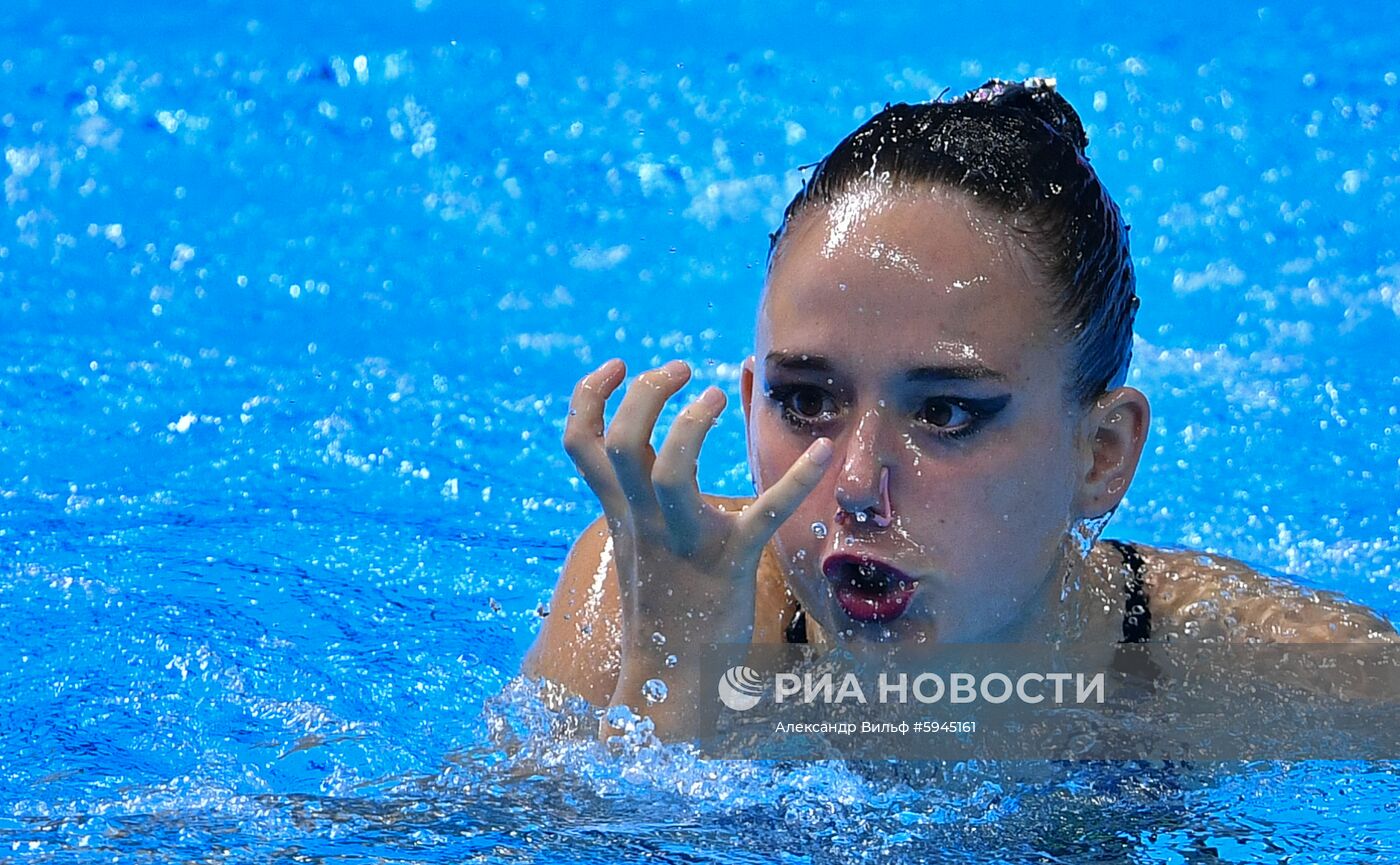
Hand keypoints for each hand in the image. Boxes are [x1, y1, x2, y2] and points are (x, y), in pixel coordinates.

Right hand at [563, 358, 831, 728]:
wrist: (673, 677)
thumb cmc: (663, 603)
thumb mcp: (636, 544)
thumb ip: (637, 498)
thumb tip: (649, 457)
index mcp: (621, 512)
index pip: (580, 443)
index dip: (590, 396)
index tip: (618, 365)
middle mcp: (644, 521)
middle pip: (622, 441)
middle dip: (647, 393)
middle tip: (681, 371)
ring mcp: (685, 542)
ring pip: (670, 470)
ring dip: (692, 424)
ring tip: (714, 396)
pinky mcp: (732, 562)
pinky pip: (765, 514)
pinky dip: (798, 479)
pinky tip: (826, 451)